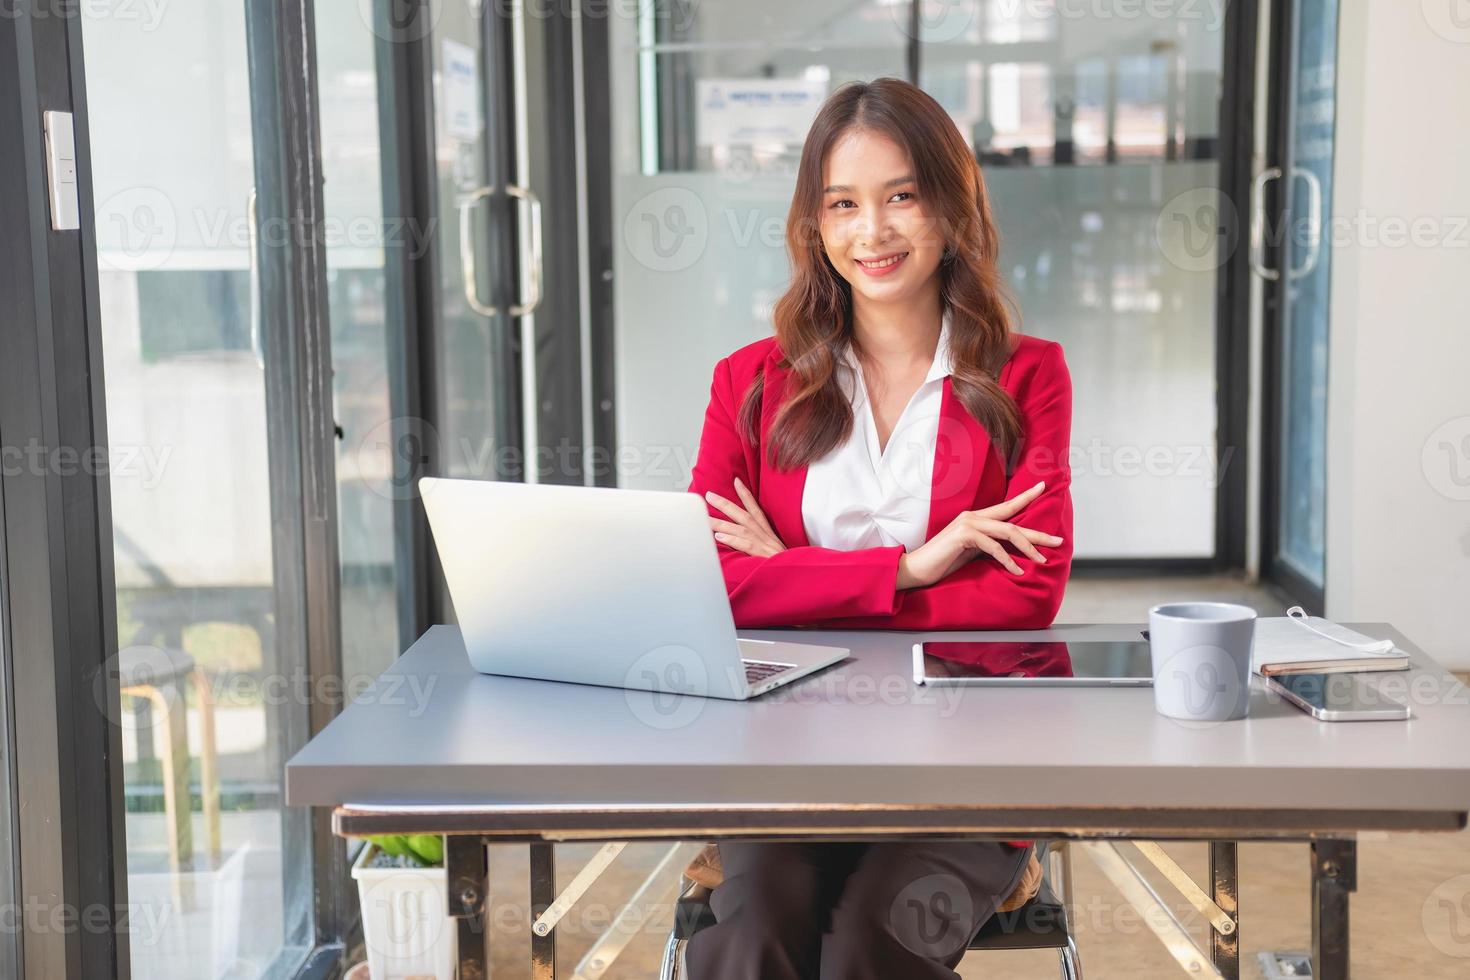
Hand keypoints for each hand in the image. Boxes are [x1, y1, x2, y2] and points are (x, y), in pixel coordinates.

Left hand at [705, 477, 786, 557]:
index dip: (746, 495)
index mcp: (768, 533)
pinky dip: (733, 539)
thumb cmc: (784, 565)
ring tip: (705, 518)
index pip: (756, 509)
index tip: (736, 481)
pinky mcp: (763, 556)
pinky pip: (746, 545)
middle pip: (744, 514)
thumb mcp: (773, 552)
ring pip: (741, 528)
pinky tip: (719, 536)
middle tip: (709, 495)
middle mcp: (765, 535)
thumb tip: (740, 540)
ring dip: (722, 522)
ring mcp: (764, 545)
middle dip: (725, 504)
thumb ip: (758, 545)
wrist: (798, 576)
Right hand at [896, 481, 1063, 589]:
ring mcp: (967, 524)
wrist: (915, 569)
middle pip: (1013, 520)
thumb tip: (1010, 552)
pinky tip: (1017, 571)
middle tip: (1058, 541)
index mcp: (975, 518)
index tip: (1043, 487)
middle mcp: (972, 516)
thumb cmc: (942, 562)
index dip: (1025, 497)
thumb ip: (988, 546)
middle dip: (1038, 532)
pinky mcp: (963, 536)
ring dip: (1028, 548)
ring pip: (1007, 532)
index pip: (1006, 507)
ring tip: (1042, 560)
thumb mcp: (970, 553)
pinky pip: (993, 547)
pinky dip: (1008, 560)